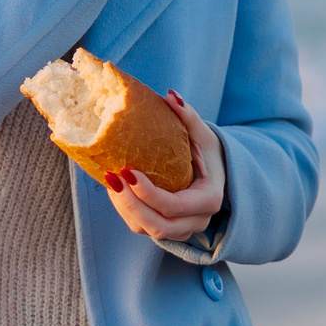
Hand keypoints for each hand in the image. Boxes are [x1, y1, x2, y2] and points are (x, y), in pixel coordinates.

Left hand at [99, 91, 224, 243]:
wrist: (216, 174)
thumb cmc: (209, 154)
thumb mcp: (204, 135)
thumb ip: (189, 116)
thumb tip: (170, 95)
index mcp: (208, 199)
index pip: (175, 206)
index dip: (148, 194)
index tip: (128, 171)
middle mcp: (197, 220)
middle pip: (159, 226)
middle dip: (130, 204)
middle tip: (111, 177)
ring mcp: (182, 229)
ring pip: (147, 229)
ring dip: (124, 208)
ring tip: (109, 180)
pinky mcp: (167, 230)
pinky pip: (142, 227)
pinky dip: (126, 210)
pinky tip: (115, 188)